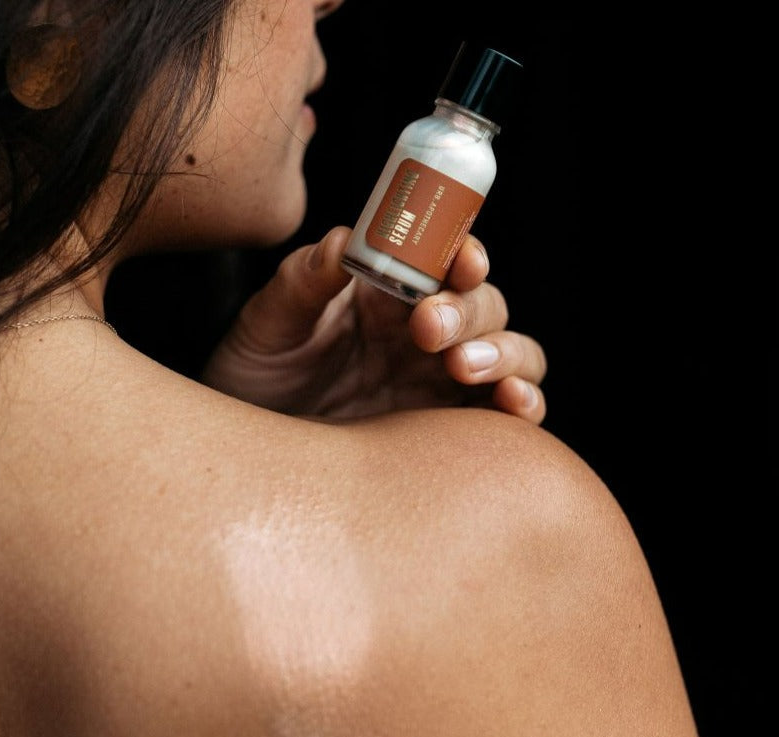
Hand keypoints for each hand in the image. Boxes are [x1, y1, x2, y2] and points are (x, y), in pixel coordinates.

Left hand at [200, 226, 546, 421]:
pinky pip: (506, 416)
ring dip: (502, 352)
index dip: (463, 254)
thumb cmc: (257, 376)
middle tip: (430, 329)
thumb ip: (304, 282)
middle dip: (468, 311)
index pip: (444, 261)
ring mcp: (442, 383)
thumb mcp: (268, 325)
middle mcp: (425, 334)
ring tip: (461, 367)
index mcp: (388, 294)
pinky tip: (510, 404)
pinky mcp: (450, 431)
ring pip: (511, 353)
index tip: (461, 260)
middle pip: (484, 306)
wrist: (253, 454)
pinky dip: (525, 403)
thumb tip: (340, 239)